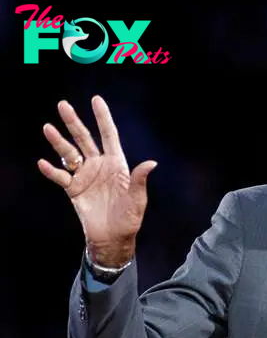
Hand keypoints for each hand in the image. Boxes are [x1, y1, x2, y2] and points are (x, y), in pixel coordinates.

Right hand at [38, 95, 156, 266]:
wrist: (113, 237)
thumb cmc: (129, 218)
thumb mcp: (137, 198)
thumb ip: (140, 179)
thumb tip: (152, 163)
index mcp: (117, 164)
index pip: (109, 135)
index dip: (103, 118)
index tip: (96, 100)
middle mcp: (99, 165)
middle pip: (85, 139)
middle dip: (74, 122)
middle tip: (63, 105)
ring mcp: (85, 176)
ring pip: (69, 154)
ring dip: (59, 142)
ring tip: (48, 128)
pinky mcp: (73, 189)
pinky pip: (60, 176)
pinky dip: (51, 170)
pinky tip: (43, 163)